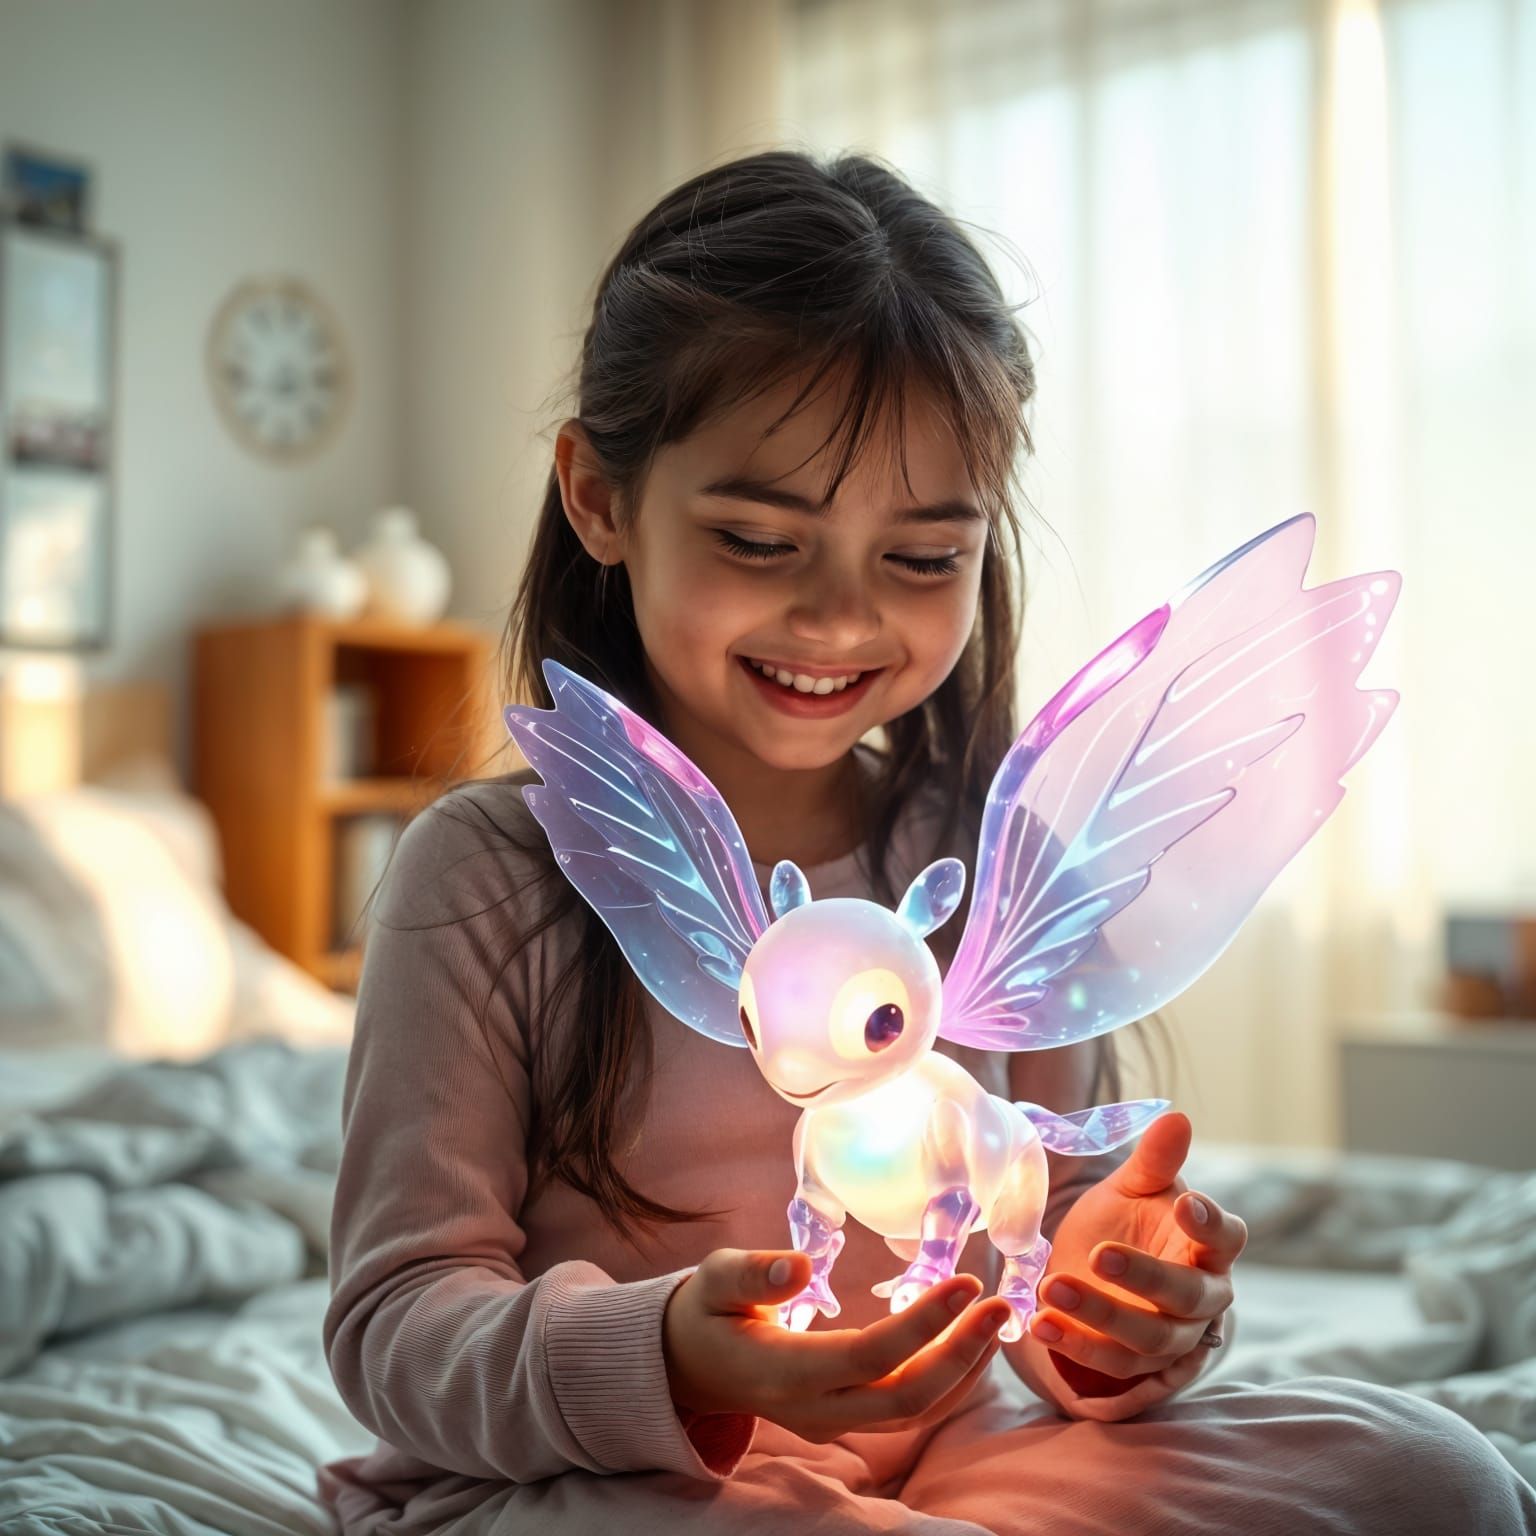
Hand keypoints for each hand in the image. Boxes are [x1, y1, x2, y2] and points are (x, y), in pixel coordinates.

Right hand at [663, 1247, 1010, 1442]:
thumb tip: (799, 1266)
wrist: (688, 1365)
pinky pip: (906, 1411)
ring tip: (995, 1320)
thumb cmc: (705, 1311)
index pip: (870, 1355)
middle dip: (961, 1355)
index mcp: (783, 1372)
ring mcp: (831, 1421)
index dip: (922, 1323)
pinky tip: (969, 1343)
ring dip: (962, 1370)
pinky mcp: (843, 1419)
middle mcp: (815, 1409)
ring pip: (913, 1413)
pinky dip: (946, 1380)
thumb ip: (752, 1274)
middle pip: (905, 1398)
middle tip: (999, 1304)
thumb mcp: (714, 1280)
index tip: (964, 1282)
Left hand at [1004, 1110, 1246, 1422]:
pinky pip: (1112, 1364)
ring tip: (1052, 1289)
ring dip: (1100, 1317)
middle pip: (1187, 1296)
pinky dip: (1075, 1347)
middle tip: (1100, 1254)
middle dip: (1145, 1277)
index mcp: (1210, 1246)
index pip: (1226, 1237)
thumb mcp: (1134, 1186)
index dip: (1210, 1222)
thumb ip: (1154, 1160)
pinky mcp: (1137, 1365)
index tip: (1186, 1202)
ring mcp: (1172, 1336)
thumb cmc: (1128, 1219)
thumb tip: (1177, 1118)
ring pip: (1148, 1337)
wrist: (1094, 1263)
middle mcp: (1203, 1296)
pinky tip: (1040, 1325)